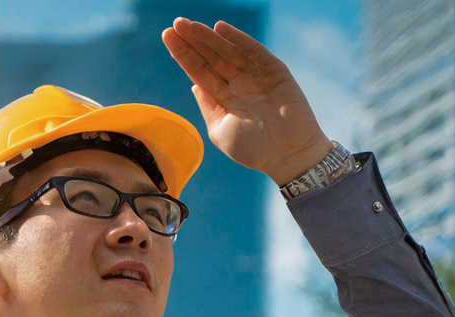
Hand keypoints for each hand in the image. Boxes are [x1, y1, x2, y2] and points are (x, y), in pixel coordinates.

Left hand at [162, 18, 332, 185]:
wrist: (287, 154)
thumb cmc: (252, 149)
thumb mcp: (220, 131)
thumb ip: (208, 107)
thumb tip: (194, 85)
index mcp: (224, 98)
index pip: (200, 72)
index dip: (184, 55)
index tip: (168, 38)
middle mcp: (238, 84)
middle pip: (210, 57)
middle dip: (192, 41)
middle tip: (175, 24)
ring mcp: (255, 76)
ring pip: (227, 51)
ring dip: (209, 37)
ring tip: (190, 25)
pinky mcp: (273, 70)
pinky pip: (252, 50)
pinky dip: (237, 38)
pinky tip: (219, 28)